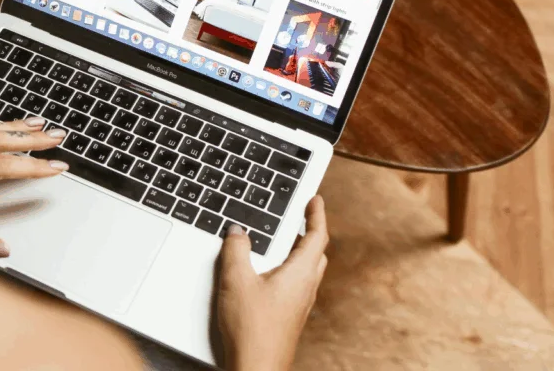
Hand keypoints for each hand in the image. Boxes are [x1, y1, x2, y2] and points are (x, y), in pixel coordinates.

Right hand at [216, 196, 328, 370]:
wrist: (257, 368)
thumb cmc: (252, 329)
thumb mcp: (236, 281)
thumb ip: (236, 250)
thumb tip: (237, 231)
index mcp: (300, 274)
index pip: (317, 236)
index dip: (317, 215)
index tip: (315, 199)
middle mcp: (306, 288)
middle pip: (316, 252)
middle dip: (309, 231)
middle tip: (301, 216)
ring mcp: (300, 304)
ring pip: (307, 269)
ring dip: (300, 251)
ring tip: (283, 240)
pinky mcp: (290, 316)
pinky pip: (296, 284)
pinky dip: (289, 269)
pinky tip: (268, 273)